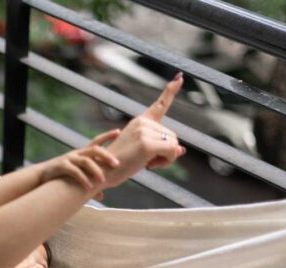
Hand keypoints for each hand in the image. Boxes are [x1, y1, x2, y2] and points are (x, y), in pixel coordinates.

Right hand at [38, 129, 120, 198]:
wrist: (42, 177)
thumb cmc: (61, 177)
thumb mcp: (77, 178)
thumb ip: (90, 185)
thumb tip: (102, 195)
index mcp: (82, 153)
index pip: (96, 141)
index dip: (107, 136)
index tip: (118, 131)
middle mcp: (77, 153)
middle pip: (94, 149)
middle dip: (106, 155)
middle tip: (116, 164)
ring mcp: (69, 159)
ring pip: (86, 161)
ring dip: (96, 170)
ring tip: (103, 181)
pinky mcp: (61, 166)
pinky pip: (74, 171)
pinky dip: (82, 179)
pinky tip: (88, 187)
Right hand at [103, 73, 187, 187]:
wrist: (104, 172)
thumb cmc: (120, 164)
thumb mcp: (143, 154)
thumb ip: (163, 149)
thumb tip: (181, 150)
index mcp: (140, 122)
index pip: (159, 105)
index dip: (171, 91)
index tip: (180, 77)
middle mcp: (142, 123)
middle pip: (172, 136)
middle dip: (166, 152)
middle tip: (148, 162)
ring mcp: (144, 131)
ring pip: (173, 144)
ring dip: (166, 158)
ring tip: (147, 163)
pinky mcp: (147, 144)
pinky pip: (172, 150)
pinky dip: (167, 161)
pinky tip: (151, 165)